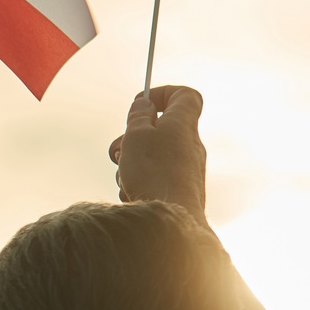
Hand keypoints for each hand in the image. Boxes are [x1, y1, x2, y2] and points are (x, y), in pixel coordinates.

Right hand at [109, 86, 206, 223]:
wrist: (172, 216)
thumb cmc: (154, 173)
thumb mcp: (136, 135)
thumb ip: (138, 117)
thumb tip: (144, 106)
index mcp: (182, 124)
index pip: (185, 95)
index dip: (162, 93)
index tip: (142, 103)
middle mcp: (189, 143)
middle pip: (160, 128)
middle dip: (133, 136)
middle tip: (121, 148)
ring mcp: (186, 167)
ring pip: (152, 155)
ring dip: (131, 162)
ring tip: (124, 176)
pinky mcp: (180, 188)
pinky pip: (154, 177)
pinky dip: (138, 181)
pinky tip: (132, 192)